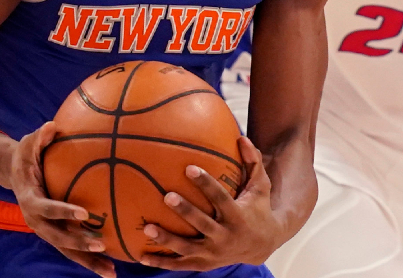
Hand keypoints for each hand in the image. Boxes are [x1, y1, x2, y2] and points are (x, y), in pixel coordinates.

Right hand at [1, 123, 115, 277]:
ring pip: (67, 250)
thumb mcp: (28, 143)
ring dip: (88, 261)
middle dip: (78, 244)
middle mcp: (36, 221)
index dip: (64, 212)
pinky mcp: (55, 234)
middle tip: (101, 244)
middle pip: (58, 237)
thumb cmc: (25, 156)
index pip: (47, 208)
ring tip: (110, 271)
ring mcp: (45, 230)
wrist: (13, 174)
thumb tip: (53, 125)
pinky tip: (111, 267)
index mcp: (30, 200)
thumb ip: (40, 137)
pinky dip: (89, 260)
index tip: (84, 214)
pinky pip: (72, 249)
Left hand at [140, 137, 281, 270]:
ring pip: (187, 248)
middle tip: (167, 196)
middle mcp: (225, 237)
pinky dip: (162, 262)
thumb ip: (253, 162)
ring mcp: (213, 253)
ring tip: (147, 228)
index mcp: (237, 216)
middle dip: (185, 211)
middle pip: (202, 224)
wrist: (262, 245)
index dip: (205, 184)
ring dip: (167, 239)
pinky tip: (141, 257)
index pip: (220, 198)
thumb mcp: (260, 186)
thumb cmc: (257, 208)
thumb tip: (242, 137)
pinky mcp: (204, 264)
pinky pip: (180, 265)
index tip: (189, 167)